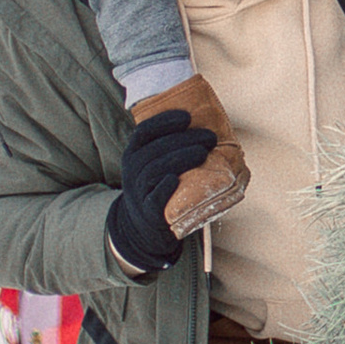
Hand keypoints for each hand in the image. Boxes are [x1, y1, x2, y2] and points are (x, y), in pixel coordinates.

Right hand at [105, 106, 217, 277]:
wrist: (143, 227)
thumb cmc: (159, 186)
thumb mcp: (156, 164)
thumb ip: (172, 147)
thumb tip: (212, 126)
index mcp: (135, 153)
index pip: (144, 131)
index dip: (164, 121)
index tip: (188, 116)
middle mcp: (132, 170)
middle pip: (155, 149)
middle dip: (184, 139)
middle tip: (210, 137)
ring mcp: (138, 191)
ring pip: (154, 171)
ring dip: (180, 159)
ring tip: (203, 153)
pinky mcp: (148, 212)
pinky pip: (153, 199)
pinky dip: (164, 189)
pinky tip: (175, 180)